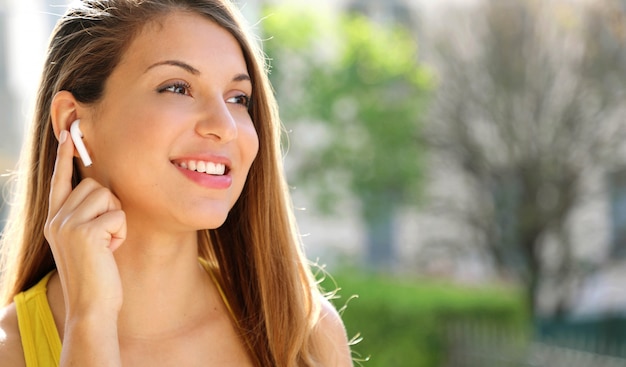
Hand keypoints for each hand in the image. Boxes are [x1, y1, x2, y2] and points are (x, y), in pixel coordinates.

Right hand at [44, 129, 126, 319]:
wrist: (92, 306)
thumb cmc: (97, 275)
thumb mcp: (86, 242)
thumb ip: (87, 217)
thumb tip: (103, 191)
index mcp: (55, 220)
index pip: (60, 181)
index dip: (65, 157)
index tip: (69, 133)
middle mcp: (56, 219)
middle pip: (95, 185)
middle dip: (110, 207)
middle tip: (105, 236)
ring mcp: (67, 225)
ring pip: (107, 196)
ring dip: (116, 220)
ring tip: (107, 244)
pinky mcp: (84, 233)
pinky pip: (117, 215)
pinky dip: (121, 233)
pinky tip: (110, 251)